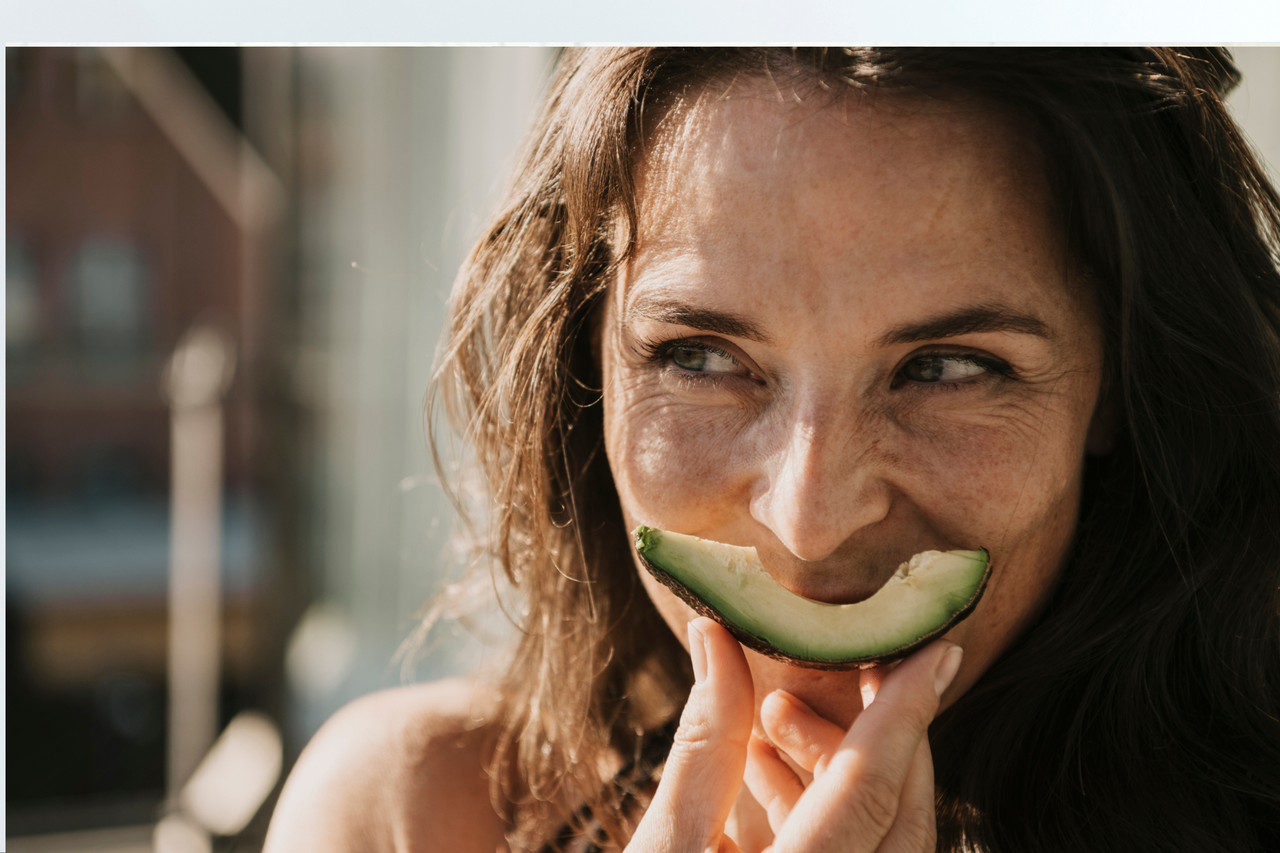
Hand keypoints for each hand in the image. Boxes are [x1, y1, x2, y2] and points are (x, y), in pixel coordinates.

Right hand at [626, 617, 961, 852]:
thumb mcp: (664, 845)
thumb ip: (707, 741)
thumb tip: (716, 638)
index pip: (872, 787)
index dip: (906, 709)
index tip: (937, 647)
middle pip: (903, 813)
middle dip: (882, 732)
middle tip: (839, 673)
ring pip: (894, 839)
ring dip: (851, 771)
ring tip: (772, 724)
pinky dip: (837, 812)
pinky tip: (773, 777)